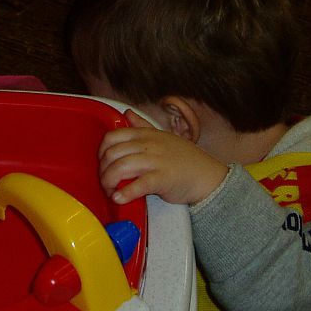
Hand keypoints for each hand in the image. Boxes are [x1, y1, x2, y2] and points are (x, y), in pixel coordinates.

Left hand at [98, 110, 226, 204]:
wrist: (209, 176)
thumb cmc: (185, 159)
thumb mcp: (163, 136)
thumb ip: (143, 125)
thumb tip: (127, 112)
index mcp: (146, 135)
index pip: (112, 137)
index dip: (101, 151)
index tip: (102, 163)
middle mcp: (149, 145)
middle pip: (113, 154)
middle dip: (103, 170)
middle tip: (105, 182)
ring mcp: (156, 161)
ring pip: (121, 167)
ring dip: (109, 182)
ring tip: (110, 191)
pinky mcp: (163, 179)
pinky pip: (139, 185)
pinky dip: (125, 193)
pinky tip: (119, 198)